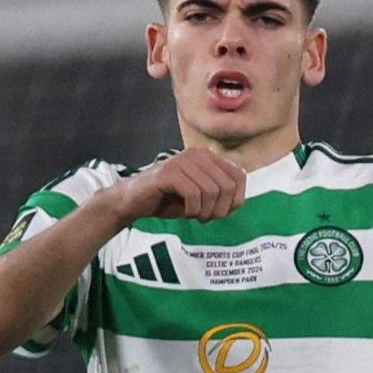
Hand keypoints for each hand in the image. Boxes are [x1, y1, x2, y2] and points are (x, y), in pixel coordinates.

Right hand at [110, 145, 246, 224]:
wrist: (133, 202)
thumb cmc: (168, 200)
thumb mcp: (201, 197)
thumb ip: (220, 195)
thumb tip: (238, 201)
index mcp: (208, 156)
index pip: (239, 176)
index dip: (236, 200)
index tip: (220, 213)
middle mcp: (197, 154)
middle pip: (228, 185)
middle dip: (221, 209)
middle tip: (206, 219)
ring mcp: (183, 161)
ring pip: (212, 191)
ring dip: (206, 211)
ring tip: (196, 216)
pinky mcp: (169, 172)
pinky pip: (194, 194)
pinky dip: (193, 210)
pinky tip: (186, 213)